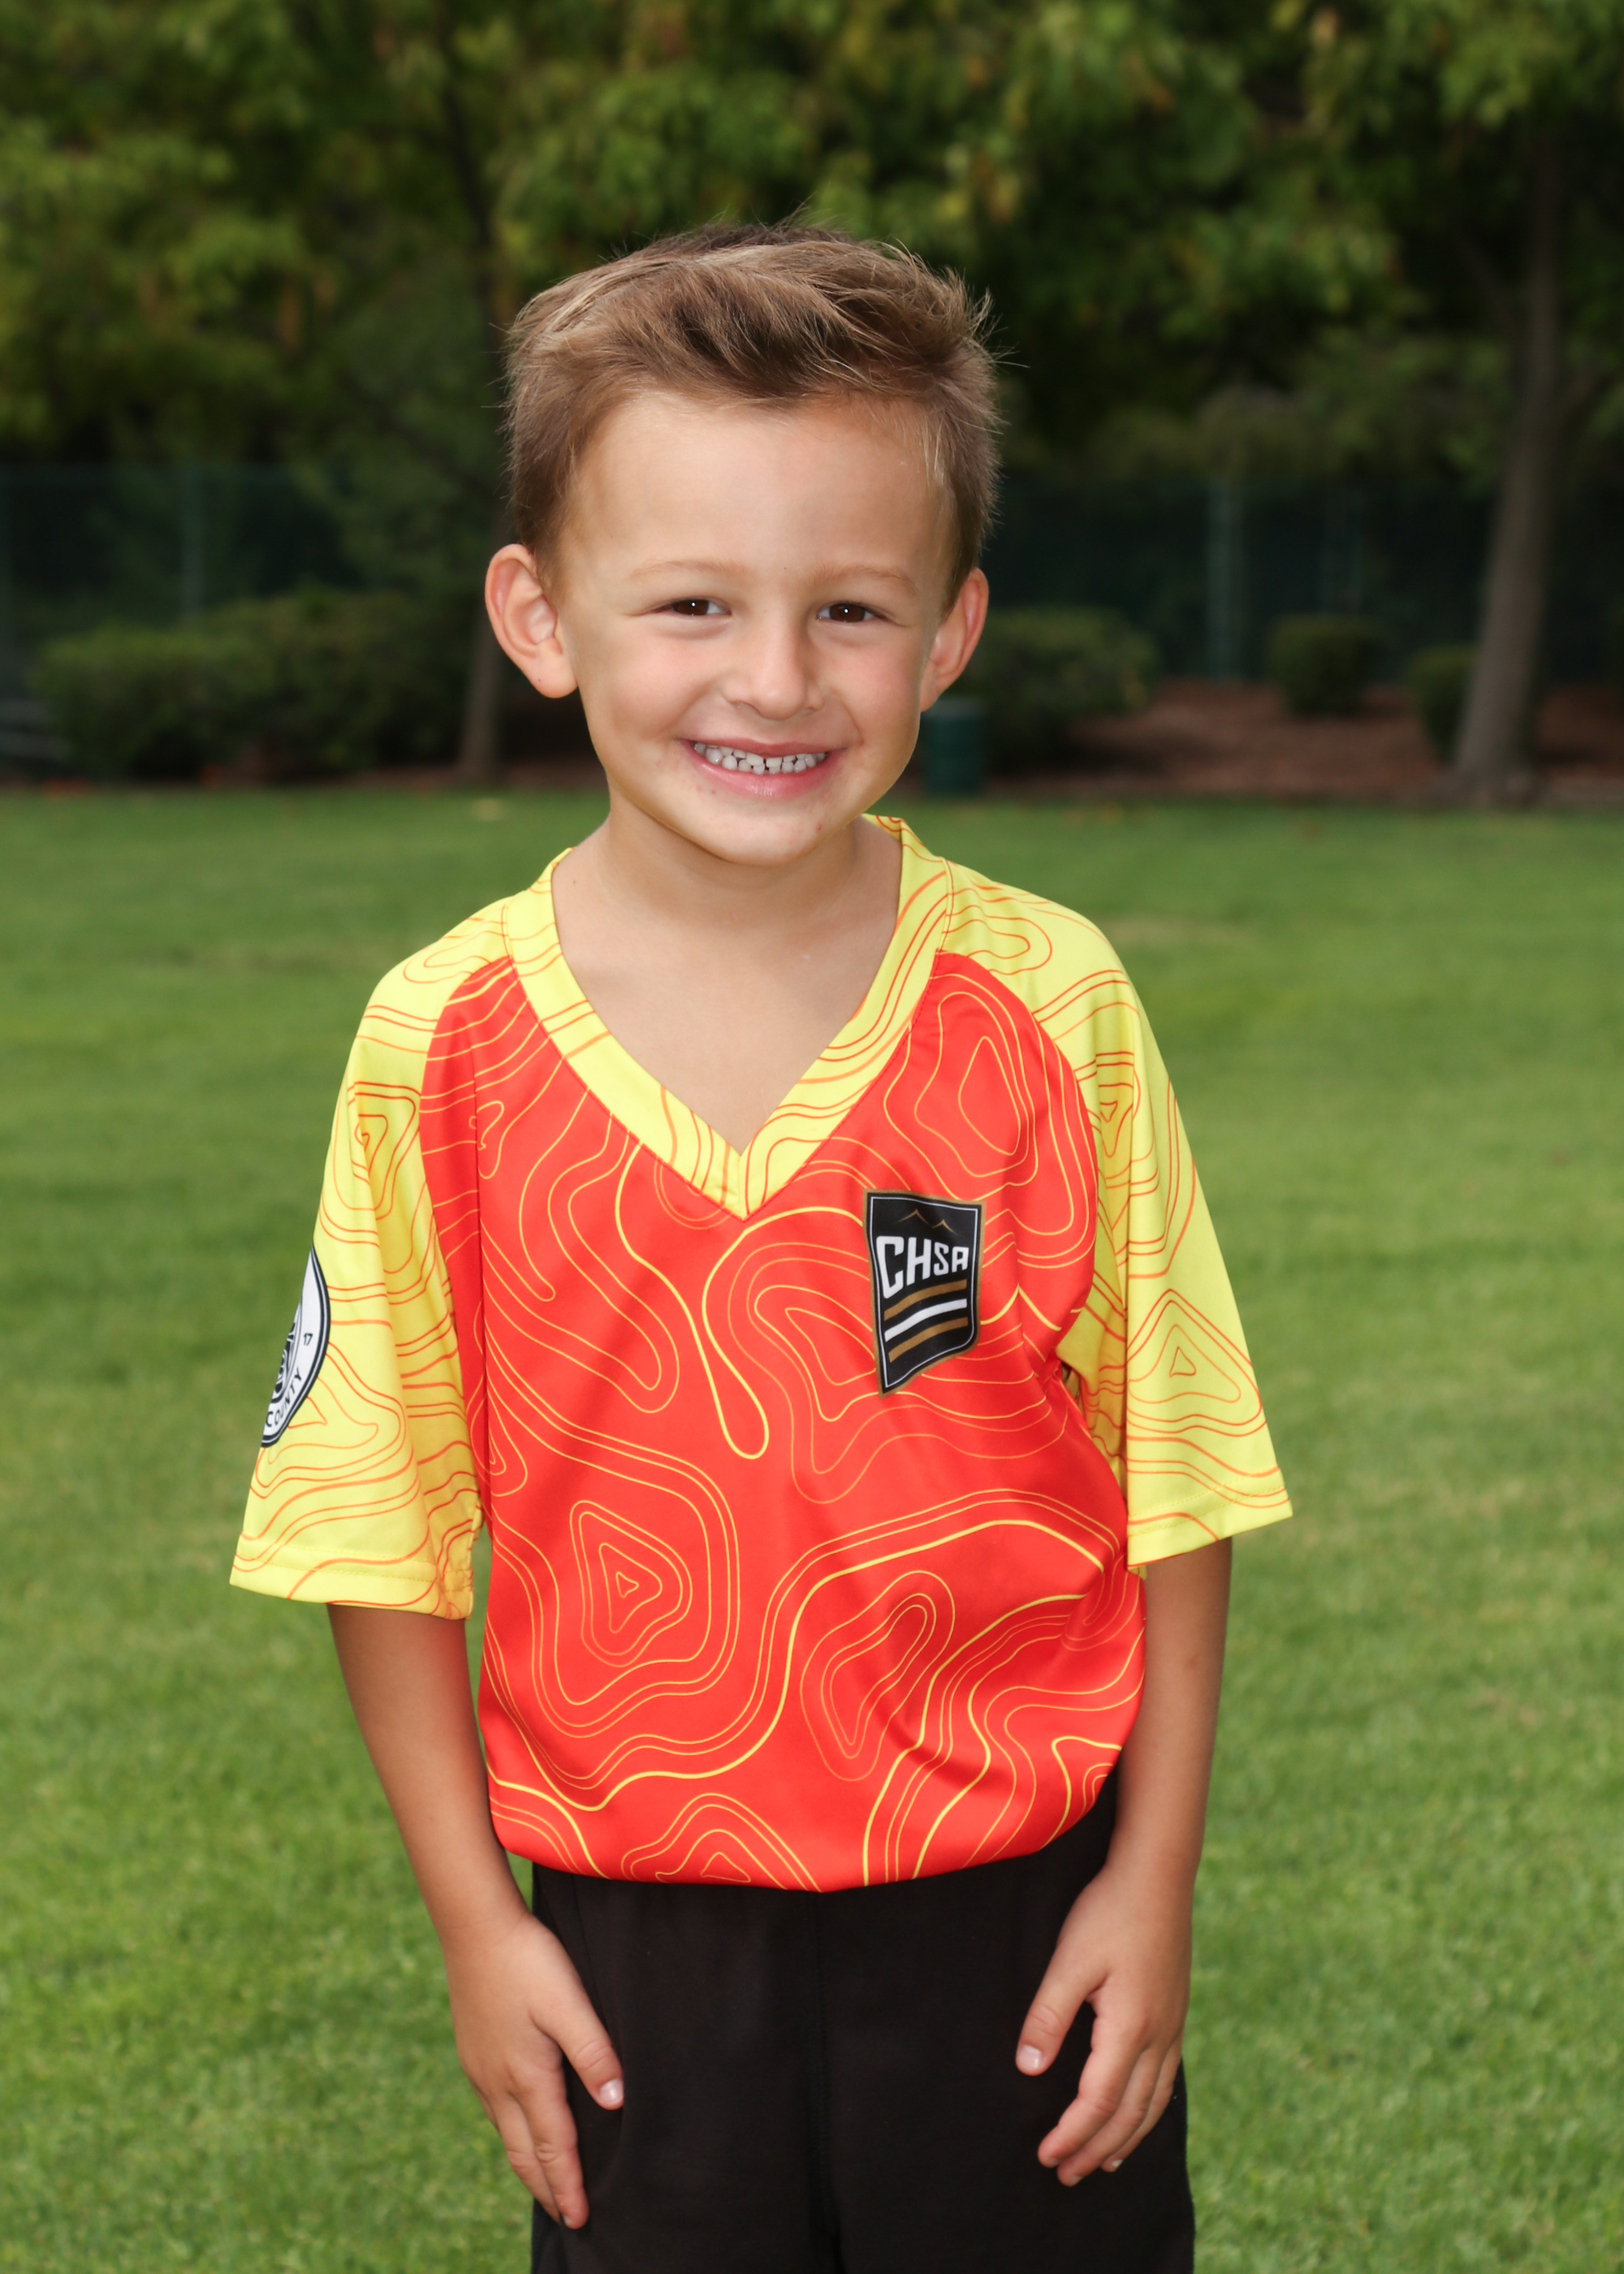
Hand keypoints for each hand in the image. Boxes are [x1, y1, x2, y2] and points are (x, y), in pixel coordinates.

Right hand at [442, 1908, 624, 2227]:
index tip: (582, 2219)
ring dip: (527, 2164)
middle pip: (523, 2153)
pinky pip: (494, 2110)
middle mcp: (498, 2083)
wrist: (475, 1927)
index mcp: (527, 2076)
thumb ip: (593, 2052)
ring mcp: (480, 2070)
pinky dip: (512, 2134)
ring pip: (506, 2134)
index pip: (553, 2146)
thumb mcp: (569, 2002)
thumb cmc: (529, 1960)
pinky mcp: (473, 2053)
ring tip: (546, 2186)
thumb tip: (615, 2103)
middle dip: (547, 2189)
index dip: (569, 2185)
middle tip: (567, 2219)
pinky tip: (519, 2129)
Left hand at [1014, 1858, 1191, 2184]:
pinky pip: (1166, 2080)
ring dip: (1126, 2137)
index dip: (1071, 2134)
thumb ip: (1048, 2016)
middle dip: (1095, 2147)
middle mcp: (1159, 2036)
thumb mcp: (1069, 1960)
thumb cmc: (1109, 1912)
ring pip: (1154, 2102)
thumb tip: (1028, 2070)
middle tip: (1066, 2174)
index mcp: (1131, 2027)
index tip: (1045, 2156)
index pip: (1099, 2101)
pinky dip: (1149, 2110)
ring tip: (1102, 2161)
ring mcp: (1173, 2026)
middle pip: (1130, 2113)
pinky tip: (1138, 2112)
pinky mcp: (1176, 2012)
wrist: (1158, 1874)